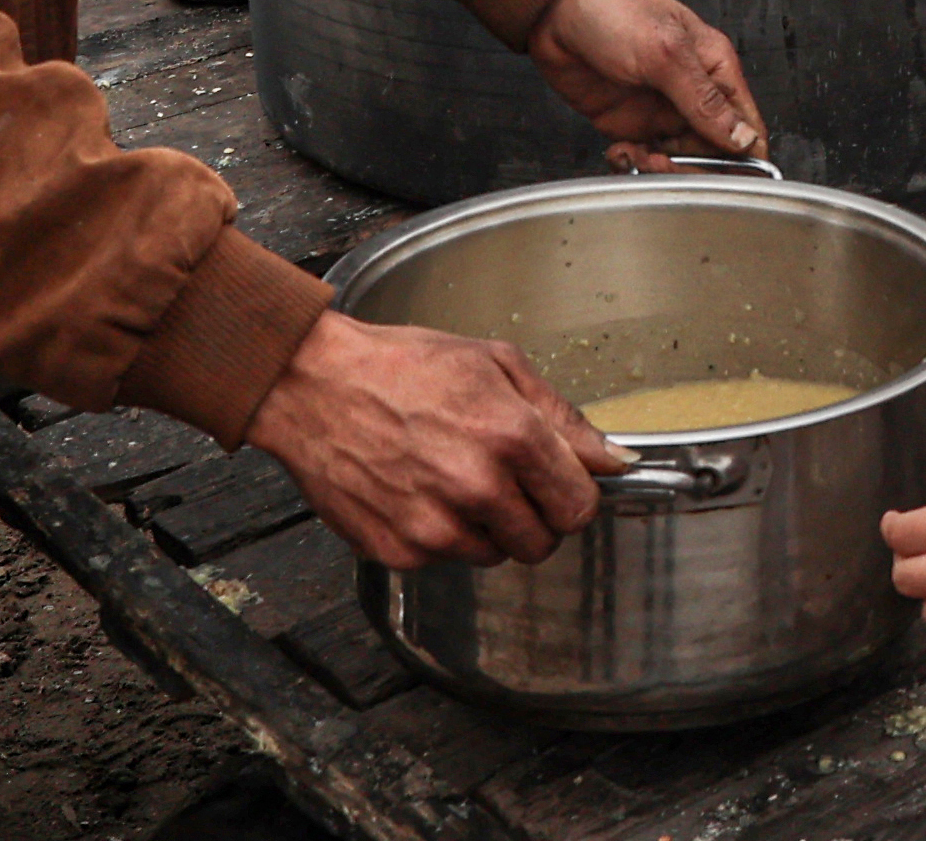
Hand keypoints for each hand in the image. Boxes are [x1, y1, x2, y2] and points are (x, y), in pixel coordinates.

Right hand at [244, 310, 617, 567]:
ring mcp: (434, 526)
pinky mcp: (398, 552)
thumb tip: (613, 458)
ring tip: (449, 477)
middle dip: (532, 516)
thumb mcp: (494, 364)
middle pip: (542, 543)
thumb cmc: (401, 365)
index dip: (571, 495)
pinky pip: (443, 561)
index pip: (579, 507)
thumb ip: (561, 417)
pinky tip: (416, 490)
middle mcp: (476, 488)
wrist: (312, 384)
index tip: (556, 484)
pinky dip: (438, 534)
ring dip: (484, 527)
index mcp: (511, 436)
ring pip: (493, 556)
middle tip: (502, 480)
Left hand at [526, 0, 767, 162]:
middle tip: (667, 165)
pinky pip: (644, 158)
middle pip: (715, 152)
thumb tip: (742, 137)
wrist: (556, 11)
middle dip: (694, 169)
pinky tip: (621, 153)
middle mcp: (692, 93)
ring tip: (640, 158)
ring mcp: (660, 111)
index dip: (744, 157)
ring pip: (679, 161)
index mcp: (714, 68)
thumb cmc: (613, 9)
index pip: (747, 124)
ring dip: (661, 170)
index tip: (727, 179)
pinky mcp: (629, 124)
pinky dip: (634, 164)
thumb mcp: (665, 54)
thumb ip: (704, 100)